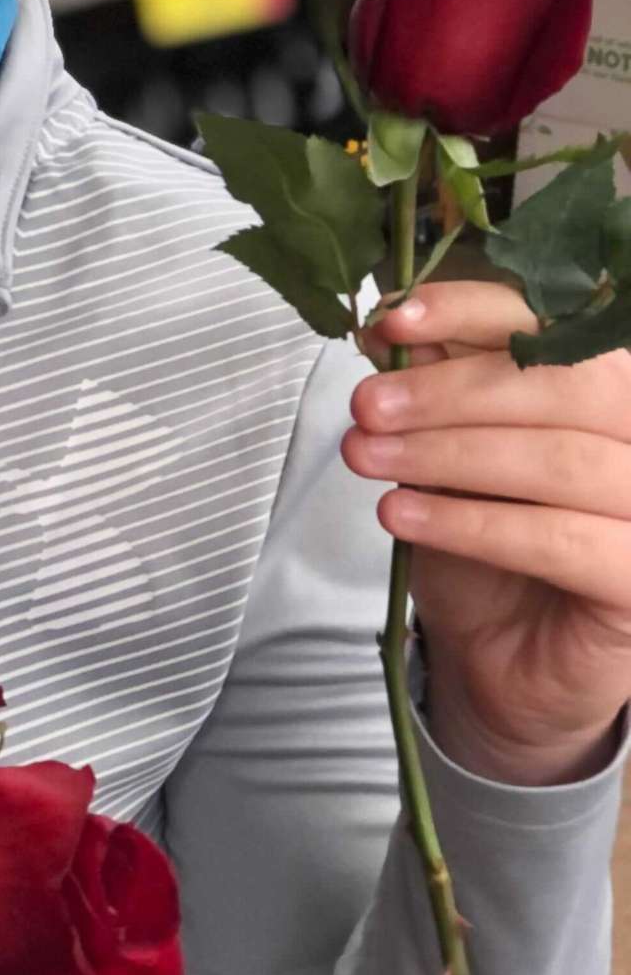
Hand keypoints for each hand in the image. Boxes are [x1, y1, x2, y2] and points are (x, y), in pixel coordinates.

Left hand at [346, 279, 630, 786]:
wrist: (504, 663)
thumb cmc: (486, 548)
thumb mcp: (451, 452)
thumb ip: (438, 387)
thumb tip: (389, 327)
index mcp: (611, 393)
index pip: (561, 325)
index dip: (475, 312)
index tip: (393, 321)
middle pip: (564, 387)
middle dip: (449, 391)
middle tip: (367, 406)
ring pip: (558, 461)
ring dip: (446, 454)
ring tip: (367, 459)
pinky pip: (557, 539)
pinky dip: (469, 522)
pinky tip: (401, 514)